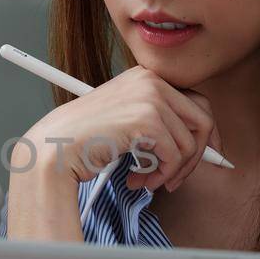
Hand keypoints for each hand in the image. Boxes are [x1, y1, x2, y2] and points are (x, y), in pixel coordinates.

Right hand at [22, 66, 219, 193]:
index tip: (200, 157)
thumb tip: (202, 143)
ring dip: (172, 171)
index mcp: (146, 77)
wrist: (55, 147)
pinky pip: (175, 155)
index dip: (204, 134)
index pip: (195, 102)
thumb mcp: (127, 122)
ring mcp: (151, 97)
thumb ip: (160, 124)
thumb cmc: (84, 140)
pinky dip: (162, 175)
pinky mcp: (148, 118)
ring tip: (148, 181)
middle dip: (196, 155)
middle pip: (202, 118)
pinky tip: (139, 179)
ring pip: (190, 142)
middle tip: (176, 177)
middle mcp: (151, 81)